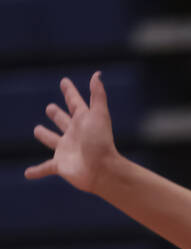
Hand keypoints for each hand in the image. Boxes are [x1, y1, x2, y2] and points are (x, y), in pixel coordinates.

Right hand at [25, 73, 118, 193]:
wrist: (103, 171)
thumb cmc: (101, 143)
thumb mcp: (99, 116)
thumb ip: (98, 95)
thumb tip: (97, 74)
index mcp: (83, 122)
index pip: (75, 103)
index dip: (70, 93)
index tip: (64, 82)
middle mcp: (74, 135)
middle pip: (62, 121)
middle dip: (57, 115)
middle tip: (51, 109)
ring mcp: (66, 150)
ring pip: (52, 141)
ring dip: (45, 136)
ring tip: (38, 131)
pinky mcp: (60, 166)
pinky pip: (45, 168)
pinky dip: (37, 171)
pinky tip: (27, 174)